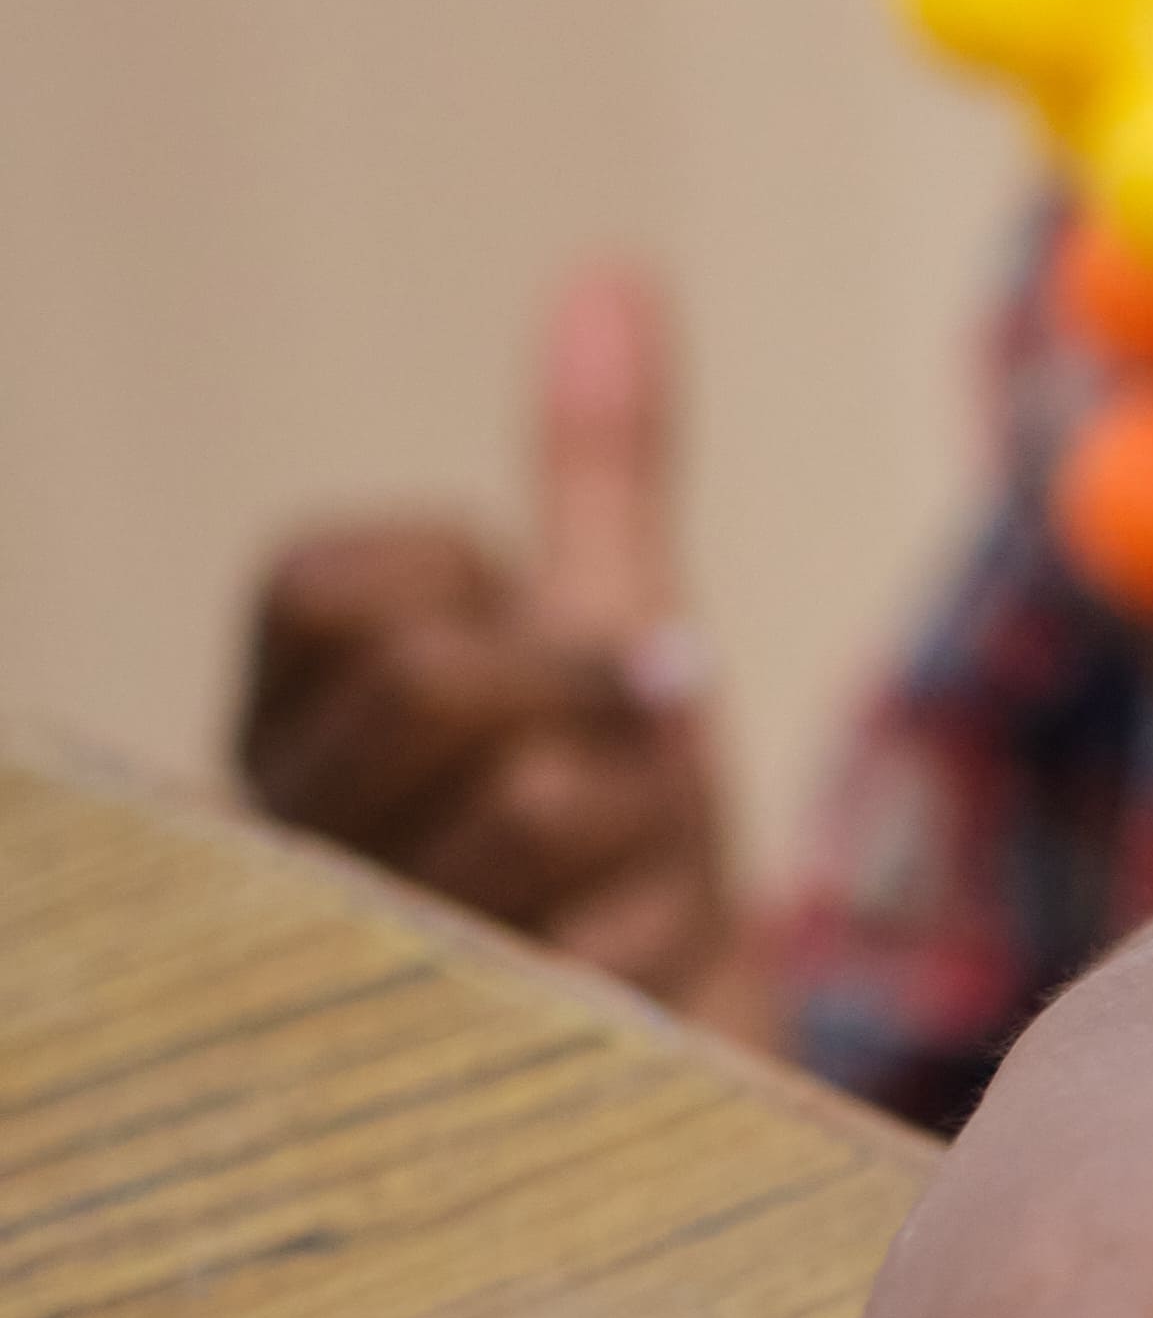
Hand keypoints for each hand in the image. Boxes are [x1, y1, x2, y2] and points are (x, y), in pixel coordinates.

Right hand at [236, 268, 738, 1003]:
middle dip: (584, 691)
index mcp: (289, 711)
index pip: (337, 589)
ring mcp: (369, 947)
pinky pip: (607, 921)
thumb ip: (597, 463)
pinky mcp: (468, 1042)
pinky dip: (664, 916)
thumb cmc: (627, 809)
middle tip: (625, 735)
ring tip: (627, 858)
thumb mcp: (616, 616)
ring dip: (641, 815)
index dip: (479, 591)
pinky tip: (639, 957)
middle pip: (433, 684)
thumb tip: (610, 275)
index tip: (527, 636)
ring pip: (536, 795)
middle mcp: (288, 831)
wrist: (698, 1010)